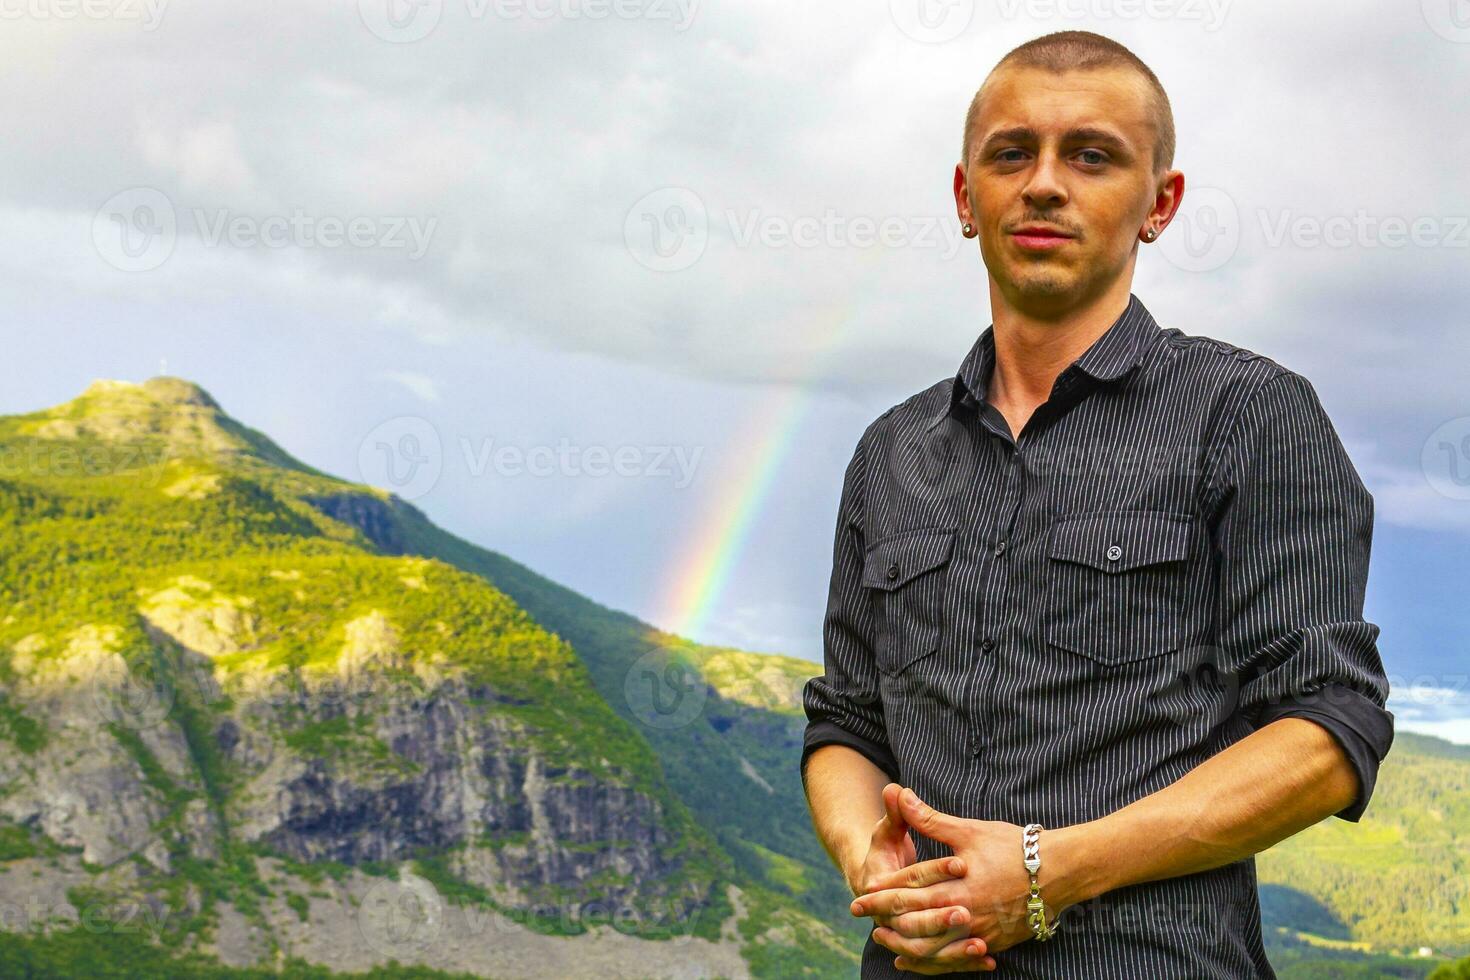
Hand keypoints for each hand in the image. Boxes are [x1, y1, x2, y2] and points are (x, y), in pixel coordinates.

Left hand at [851, 787, 1048, 972]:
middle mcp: (967, 912)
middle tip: (859, 912)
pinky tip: (914, 958)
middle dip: (885, 916)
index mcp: (958, 883)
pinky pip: (955, 959)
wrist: (1061, 872)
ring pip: (933, 946)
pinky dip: (931, 960)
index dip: (883, 892)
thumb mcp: (969, 830)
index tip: (860, 894)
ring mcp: (980, 932)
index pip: (912, 890)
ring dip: (904, 943)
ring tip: (882, 939)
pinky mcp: (993, 943)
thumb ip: (930, 819)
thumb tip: (900, 794)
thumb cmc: (1015, 848)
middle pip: (917, 919)